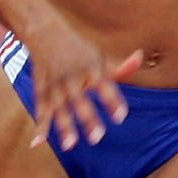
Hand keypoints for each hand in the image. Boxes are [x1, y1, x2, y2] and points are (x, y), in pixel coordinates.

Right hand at [23, 22, 140, 151]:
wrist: (44, 32)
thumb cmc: (78, 49)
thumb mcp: (99, 56)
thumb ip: (120, 66)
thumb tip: (140, 57)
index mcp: (91, 68)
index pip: (105, 87)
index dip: (112, 102)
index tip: (120, 117)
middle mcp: (73, 77)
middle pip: (81, 101)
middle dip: (88, 119)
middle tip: (97, 138)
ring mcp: (55, 85)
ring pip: (59, 109)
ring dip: (64, 127)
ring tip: (69, 145)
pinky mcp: (41, 90)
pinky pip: (41, 111)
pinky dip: (39, 127)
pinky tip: (36, 144)